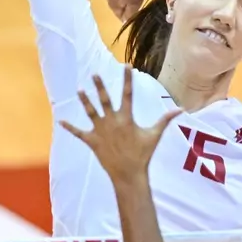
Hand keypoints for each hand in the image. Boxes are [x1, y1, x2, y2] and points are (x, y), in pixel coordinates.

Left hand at [58, 67, 180, 192]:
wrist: (128, 174)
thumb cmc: (143, 154)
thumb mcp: (154, 135)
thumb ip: (165, 120)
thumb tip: (181, 109)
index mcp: (126, 118)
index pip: (127, 94)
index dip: (127, 80)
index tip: (126, 66)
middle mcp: (112, 121)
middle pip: (104, 100)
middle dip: (99, 86)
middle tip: (94, 74)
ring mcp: (101, 131)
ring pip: (90, 112)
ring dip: (85, 101)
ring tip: (80, 90)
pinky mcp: (92, 141)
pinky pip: (79, 133)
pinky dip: (70, 128)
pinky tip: (61, 121)